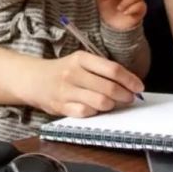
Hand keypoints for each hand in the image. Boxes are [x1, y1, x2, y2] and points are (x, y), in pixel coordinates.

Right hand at [27, 50, 144, 116]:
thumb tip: (129, 83)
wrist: (33, 79)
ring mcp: (66, 91)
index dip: (130, 80)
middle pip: (109, 88)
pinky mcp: (61, 106)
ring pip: (100, 102)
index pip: (112, 69)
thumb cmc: (63, 71)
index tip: (139, 87)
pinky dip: (95, 112)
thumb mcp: (80, 62)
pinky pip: (86, 113)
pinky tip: (96, 109)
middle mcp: (73, 73)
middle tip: (130, 98)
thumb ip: (101, 70)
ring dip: (112, 105)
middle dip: (125, 95)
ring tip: (113, 103)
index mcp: (81, 58)